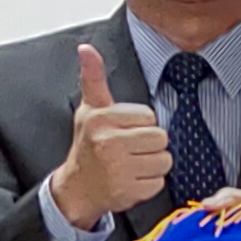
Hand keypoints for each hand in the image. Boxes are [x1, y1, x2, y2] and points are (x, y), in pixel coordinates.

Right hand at [49, 41, 170, 227]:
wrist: (77, 187)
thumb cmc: (88, 143)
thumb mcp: (89, 109)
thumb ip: (93, 78)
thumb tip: (86, 48)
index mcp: (100, 119)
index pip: (148, 116)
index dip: (142, 123)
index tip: (125, 131)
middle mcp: (108, 143)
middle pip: (160, 137)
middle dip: (151, 144)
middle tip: (132, 149)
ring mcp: (118, 170)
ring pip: (164, 160)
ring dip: (153, 164)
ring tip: (132, 164)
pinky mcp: (127, 192)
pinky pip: (158, 182)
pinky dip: (149, 183)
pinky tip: (132, 180)